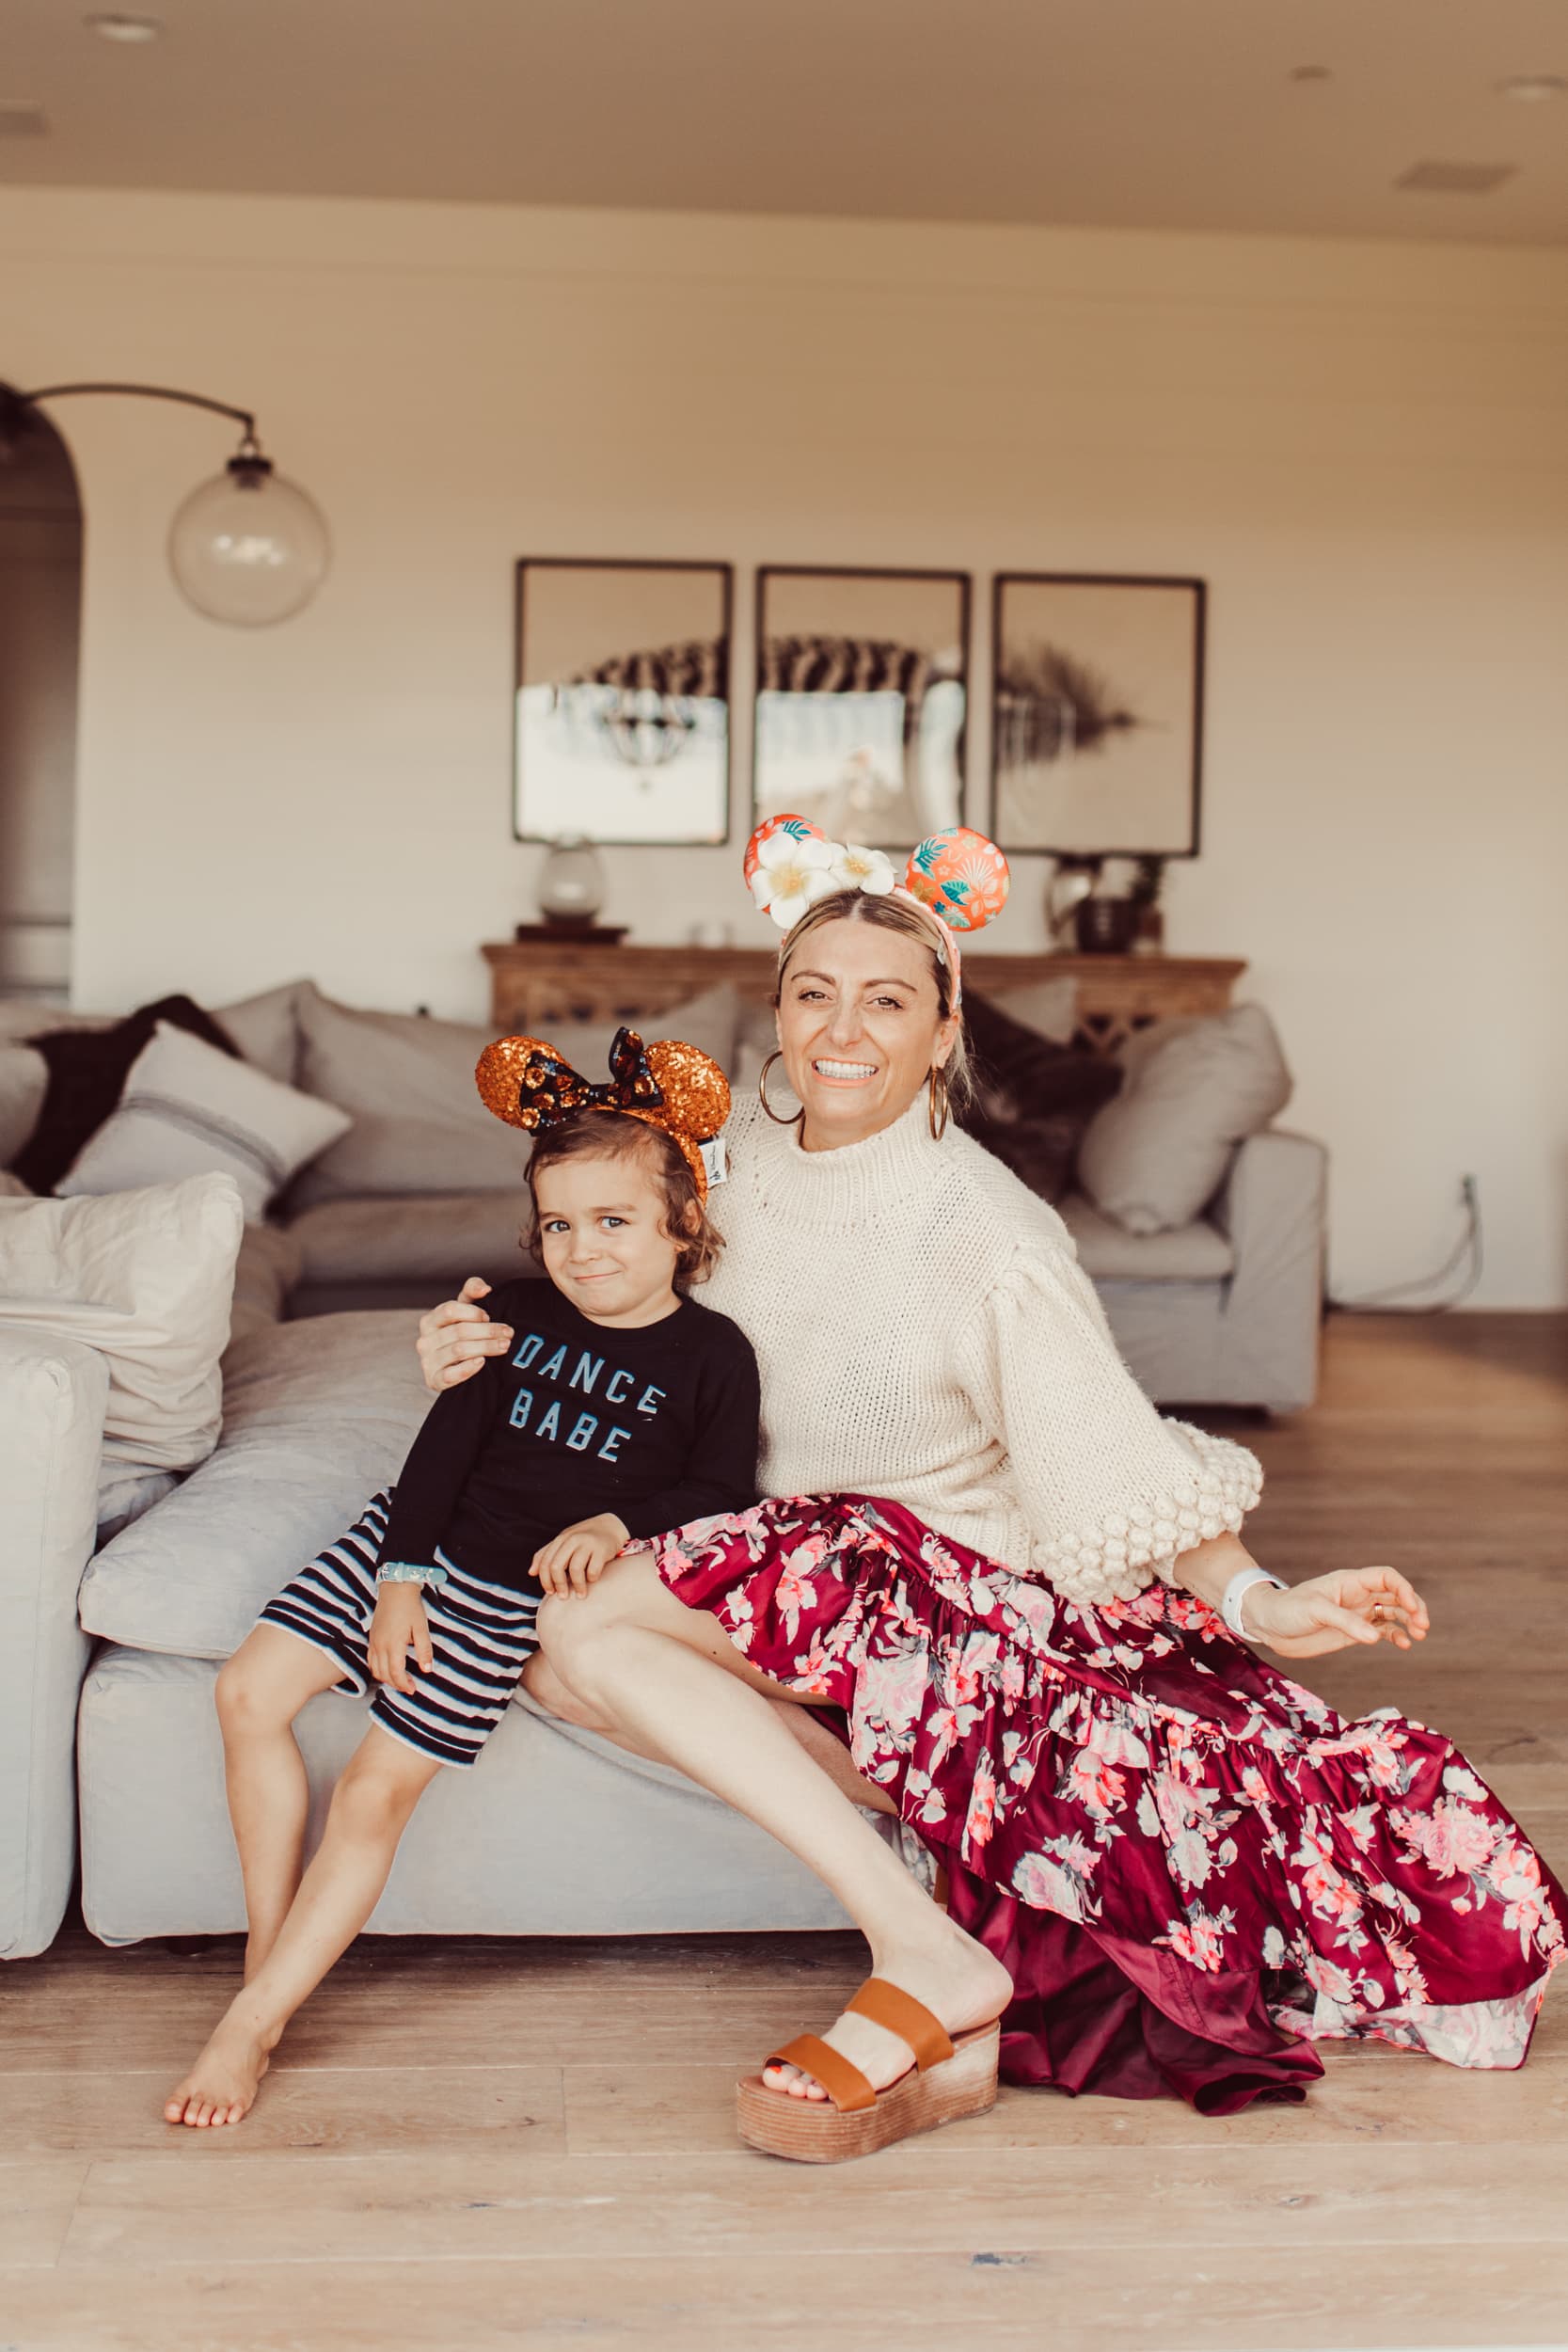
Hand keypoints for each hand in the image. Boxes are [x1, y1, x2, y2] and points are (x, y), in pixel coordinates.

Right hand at [367, 1585, 433, 1693]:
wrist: (395, 1589)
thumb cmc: (410, 1607)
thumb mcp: (422, 1628)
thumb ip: (424, 1650)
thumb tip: (427, 1670)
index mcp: (393, 1644)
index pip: (396, 1673)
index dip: (404, 1684)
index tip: (413, 1689)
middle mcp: (380, 1645)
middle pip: (384, 1674)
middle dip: (396, 1684)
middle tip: (409, 1687)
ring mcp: (373, 1642)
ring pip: (375, 1669)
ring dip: (386, 1679)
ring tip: (400, 1679)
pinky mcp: (371, 1638)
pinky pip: (370, 1660)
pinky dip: (378, 1669)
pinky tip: (388, 1668)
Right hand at [417, 1276, 514, 1393]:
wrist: (457, 1368)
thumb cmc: (462, 1333)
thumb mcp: (465, 1309)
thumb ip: (472, 1291)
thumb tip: (484, 1289)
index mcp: (430, 1321)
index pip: (450, 1310)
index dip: (473, 1312)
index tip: (489, 1316)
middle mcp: (425, 1341)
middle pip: (458, 1331)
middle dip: (488, 1331)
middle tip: (508, 1333)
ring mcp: (428, 1362)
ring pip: (458, 1351)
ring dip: (485, 1347)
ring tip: (504, 1346)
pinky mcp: (434, 1381)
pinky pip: (449, 1375)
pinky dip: (467, 1369)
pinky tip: (482, 1362)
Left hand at [531, 1514, 629, 1598]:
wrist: (611, 1526)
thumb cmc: (584, 1538)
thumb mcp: (564, 1542)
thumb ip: (547, 1554)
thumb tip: (531, 1572)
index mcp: (561, 1539)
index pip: (545, 1562)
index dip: (545, 1580)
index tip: (550, 1592)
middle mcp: (572, 1539)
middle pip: (556, 1566)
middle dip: (558, 1585)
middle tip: (563, 1597)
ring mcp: (587, 1543)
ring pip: (575, 1569)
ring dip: (577, 1586)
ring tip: (580, 1595)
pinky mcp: (602, 1550)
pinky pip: (593, 1570)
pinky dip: (591, 1579)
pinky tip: (593, 1581)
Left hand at [1243, 1565, 1430, 1658]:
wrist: (1269, 1625)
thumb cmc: (1287, 1610)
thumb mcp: (1314, 1611)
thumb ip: (1345, 1622)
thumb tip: (1375, 1636)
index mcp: (1350, 1582)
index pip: (1386, 1577)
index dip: (1404, 1589)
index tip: (1413, 1608)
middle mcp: (1358, 1595)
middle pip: (1397, 1595)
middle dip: (1414, 1607)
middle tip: (1423, 1626)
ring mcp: (1358, 1613)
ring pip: (1393, 1613)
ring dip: (1409, 1622)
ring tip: (1419, 1636)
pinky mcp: (1354, 1632)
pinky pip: (1383, 1631)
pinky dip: (1397, 1636)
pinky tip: (1405, 1644)